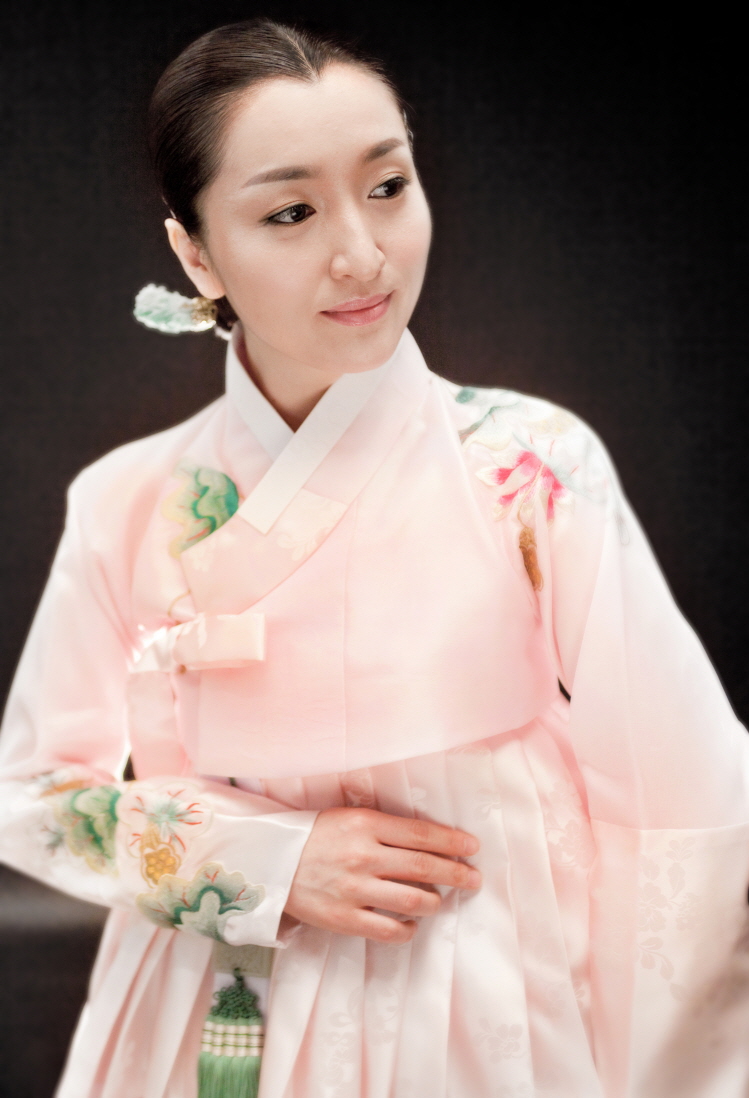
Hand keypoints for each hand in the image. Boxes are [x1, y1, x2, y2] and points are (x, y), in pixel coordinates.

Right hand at [284, 806, 480, 943]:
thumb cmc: (317, 835)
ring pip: (414, 901)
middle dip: (457, 874)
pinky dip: (409, 929)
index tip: (473, 847)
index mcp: (366, 824)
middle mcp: (363, 856)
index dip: (453, 842)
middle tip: (474, 878)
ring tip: (440, 900)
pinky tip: (412, 923)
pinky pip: (389, 931)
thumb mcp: (351, 816)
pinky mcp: (344, 919)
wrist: (270, 861)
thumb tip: (431, 841)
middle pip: (425, 868)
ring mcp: (354, 889)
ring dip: (436, 902)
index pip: (422, 834)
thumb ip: (387, 827)